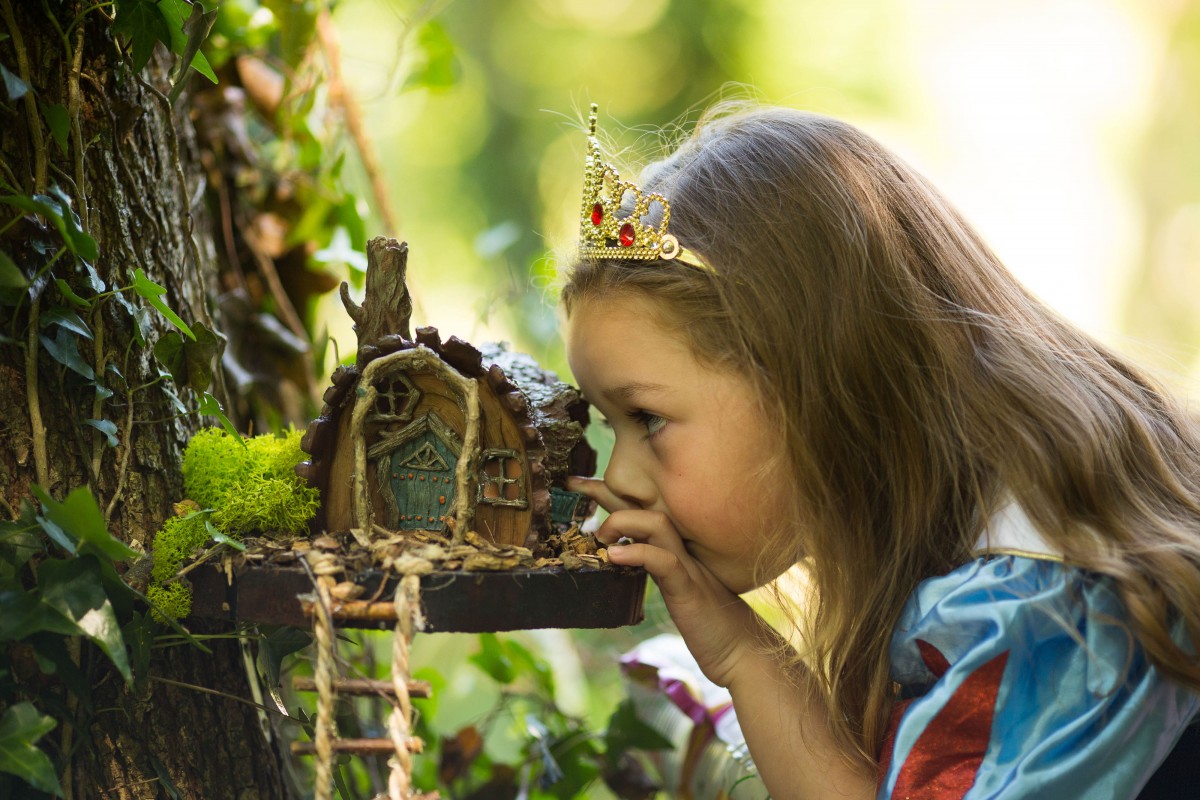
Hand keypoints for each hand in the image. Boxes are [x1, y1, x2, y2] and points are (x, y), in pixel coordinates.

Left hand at [569, 477, 761, 687]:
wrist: (742, 653)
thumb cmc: (709, 626)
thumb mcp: (676, 592)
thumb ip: (656, 571)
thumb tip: (621, 564)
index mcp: (676, 549)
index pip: (642, 512)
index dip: (612, 495)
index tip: (579, 486)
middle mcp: (682, 550)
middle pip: (646, 506)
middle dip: (607, 491)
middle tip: (573, 484)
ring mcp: (688, 567)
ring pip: (657, 524)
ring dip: (623, 521)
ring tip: (600, 534)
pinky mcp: (689, 590)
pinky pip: (664, 562)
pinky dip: (638, 553)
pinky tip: (615, 555)